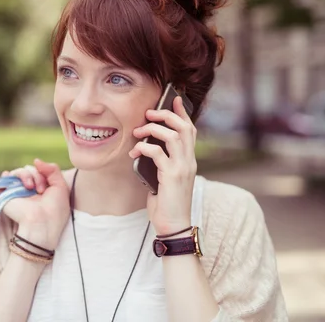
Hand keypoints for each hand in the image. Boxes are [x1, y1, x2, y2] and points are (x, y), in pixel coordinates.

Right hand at [0, 159, 70, 248]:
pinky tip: (19, 184)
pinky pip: (5, 177)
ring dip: (27, 175)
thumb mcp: (61, 186)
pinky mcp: (5, 194)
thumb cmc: (55, 210)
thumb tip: (36, 160)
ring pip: (19, 171)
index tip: (47, 188)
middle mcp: (28, 191)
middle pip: (30, 169)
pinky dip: (12, 175)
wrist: (42, 223)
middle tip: (41, 190)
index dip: (44, 173)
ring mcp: (16, 192)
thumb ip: (52, 169)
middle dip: (37, 175)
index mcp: (40, 189)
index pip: (39, 171)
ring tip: (30, 187)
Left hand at [129, 96, 196, 234]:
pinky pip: (158, 153)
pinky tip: (135, 152)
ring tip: (137, 133)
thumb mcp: (165, 177)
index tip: (173, 98)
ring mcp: (182, 168)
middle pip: (183, 127)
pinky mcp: (172, 176)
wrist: (173, 225)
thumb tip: (147, 146)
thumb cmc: (167, 202)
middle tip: (149, 114)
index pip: (190, 130)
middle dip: (165, 115)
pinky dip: (144, 148)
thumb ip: (163, 161)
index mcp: (189, 160)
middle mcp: (189, 161)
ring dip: (152, 130)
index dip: (182, 112)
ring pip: (172, 136)